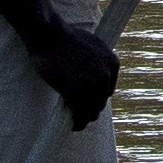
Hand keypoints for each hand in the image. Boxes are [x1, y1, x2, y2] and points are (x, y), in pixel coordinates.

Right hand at [12, 1, 128, 123]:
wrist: (50, 36)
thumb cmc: (66, 38)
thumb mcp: (92, 45)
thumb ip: (98, 61)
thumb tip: (97, 74)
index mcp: (113, 63)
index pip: (108, 89)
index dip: (97, 96)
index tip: (89, 101)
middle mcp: (105, 75)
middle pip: (101, 101)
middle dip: (91, 107)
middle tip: (81, 113)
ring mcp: (91, 85)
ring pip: (93, 110)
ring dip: (86, 117)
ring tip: (79, 122)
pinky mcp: (76, 93)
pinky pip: (81, 115)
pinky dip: (78, 123)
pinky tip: (74, 126)